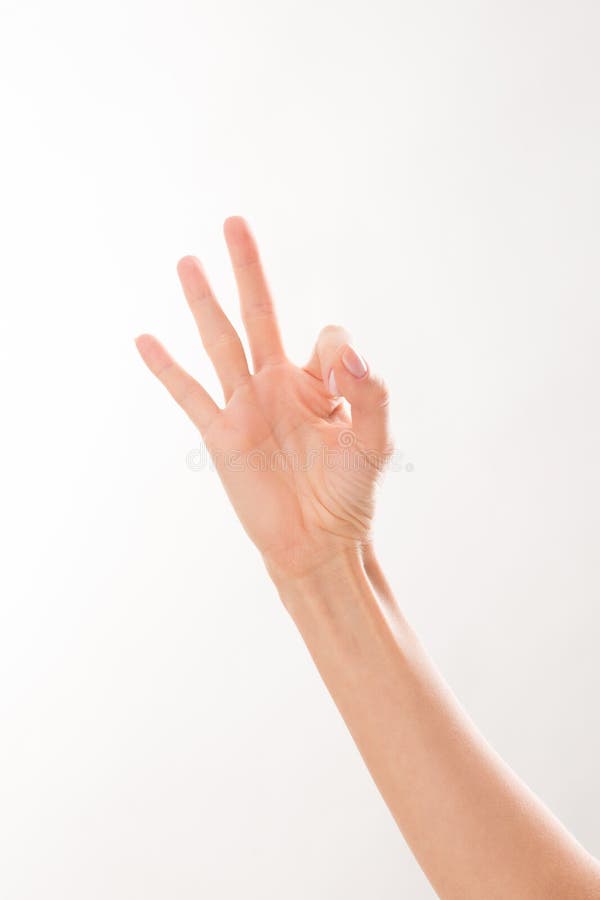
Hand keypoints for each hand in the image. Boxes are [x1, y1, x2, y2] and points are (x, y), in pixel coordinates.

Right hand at [135, 216, 392, 583]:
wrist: (317, 541)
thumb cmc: (348, 492)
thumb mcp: (372, 440)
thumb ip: (369, 392)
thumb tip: (349, 350)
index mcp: (316, 383)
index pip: (326, 339)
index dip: (339, 352)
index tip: (348, 381)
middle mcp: (276, 385)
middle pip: (258, 313)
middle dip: (248, 268)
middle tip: (234, 221)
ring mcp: (245, 406)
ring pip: (220, 342)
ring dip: (203, 301)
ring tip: (187, 260)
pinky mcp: (222, 435)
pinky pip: (190, 394)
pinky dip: (166, 368)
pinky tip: (144, 339)